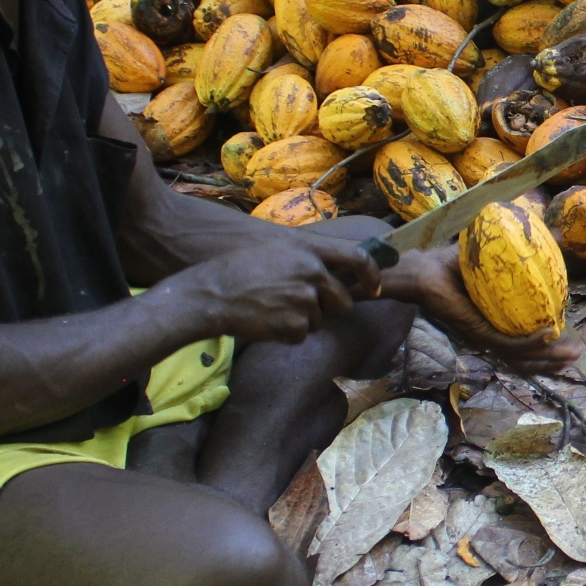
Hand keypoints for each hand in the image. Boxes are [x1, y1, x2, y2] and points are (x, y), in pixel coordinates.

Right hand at [173, 239, 379, 344]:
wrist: (211, 294)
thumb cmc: (236, 270)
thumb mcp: (276, 251)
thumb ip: (306, 258)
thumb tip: (329, 272)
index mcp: (308, 249)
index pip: (358, 258)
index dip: (371, 275)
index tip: (374, 287)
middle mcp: (312, 272)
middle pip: (342, 301)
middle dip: (329, 309)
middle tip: (300, 307)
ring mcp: (305, 300)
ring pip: (319, 320)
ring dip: (302, 321)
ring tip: (272, 309)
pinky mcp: (295, 325)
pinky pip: (301, 335)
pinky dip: (287, 334)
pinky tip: (266, 322)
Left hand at [385, 249, 584, 375]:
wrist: (423, 270)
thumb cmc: (452, 264)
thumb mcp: (498, 255)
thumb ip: (527, 250)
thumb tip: (558, 235)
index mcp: (495, 322)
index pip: (523, 342)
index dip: (546, 346)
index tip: (568, 340)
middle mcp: (490, 334)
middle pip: (526, 356)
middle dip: (552, 359)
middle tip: (575, 355)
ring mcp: (484, 336)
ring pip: (521, 356)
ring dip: (547, 357)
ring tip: (569, 353)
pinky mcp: (478, 333)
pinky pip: (509, 344)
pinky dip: (530, 343)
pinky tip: (548, 335)